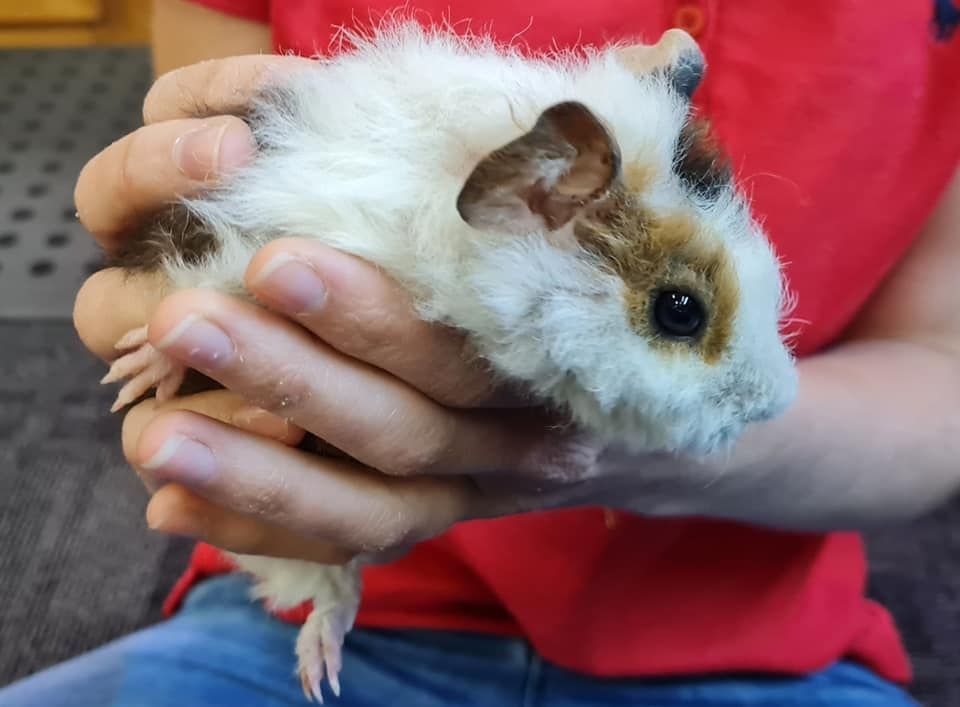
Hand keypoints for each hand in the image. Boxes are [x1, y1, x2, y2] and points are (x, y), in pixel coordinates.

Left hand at [74, 55, 676, 563]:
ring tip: (156, 440)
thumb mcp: (641, 235)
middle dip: (294, 382)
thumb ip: (605, 163)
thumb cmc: (633, 306)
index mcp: (564, 374)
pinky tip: (172, 508)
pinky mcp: (422, 517)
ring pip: (365, 509)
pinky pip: (342, 546)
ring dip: (258, 477)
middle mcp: (509, 449)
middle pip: (402, 434)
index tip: (275, 257)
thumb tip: (663, 54)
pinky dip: (261, 530)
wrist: (659, 426)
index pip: (465, 358)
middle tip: (185, 322)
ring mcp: (463, 495)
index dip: (373, 320)